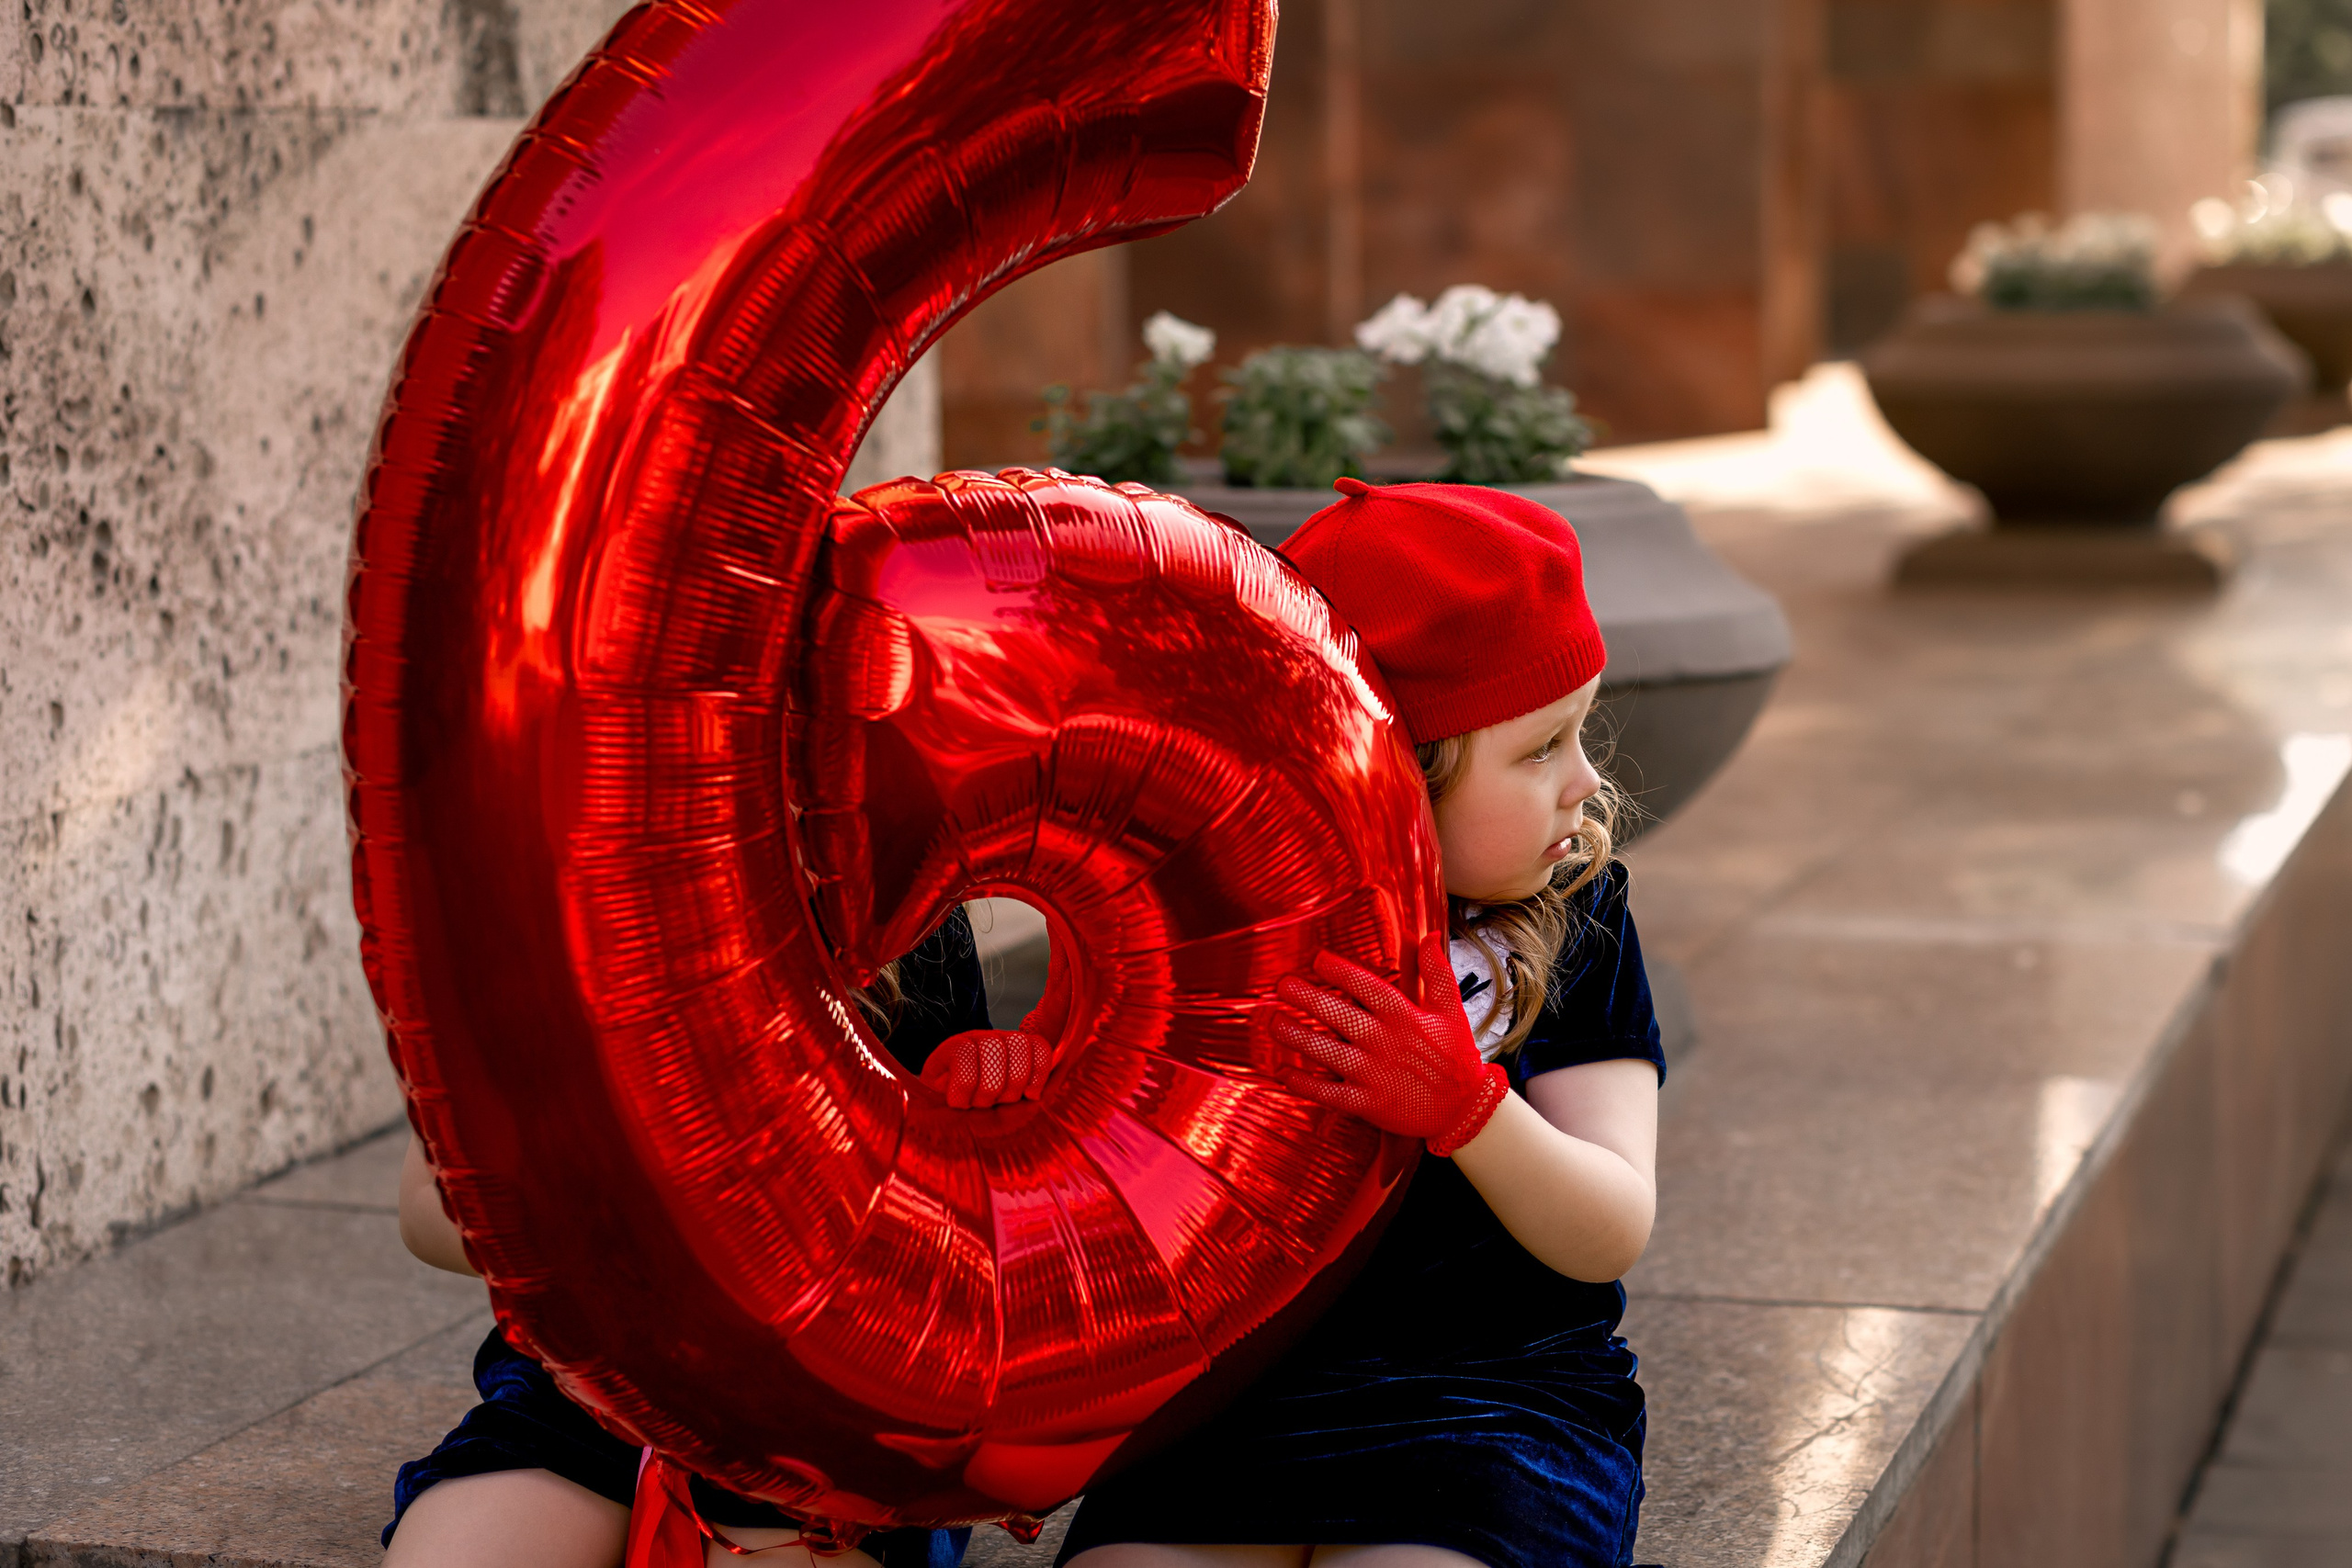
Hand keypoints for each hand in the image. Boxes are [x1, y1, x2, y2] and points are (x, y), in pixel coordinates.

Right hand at [922, 944, 1070, 1108]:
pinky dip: (963, 1088)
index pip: (1040, 1046)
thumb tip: (1047, 1097)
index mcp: (1019, 1052)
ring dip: (986, 1089)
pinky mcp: (950, 1047)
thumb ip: (1031, 1097)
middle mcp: (999, 1040)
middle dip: (1011, 1086)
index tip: (1031, 1096)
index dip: (1039, 1073)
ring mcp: (974, 1039)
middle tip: (996, 1104)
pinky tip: (959, 1102)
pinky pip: (964, 1058)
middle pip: (1019, 1047)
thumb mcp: (1010, 1107)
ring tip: (976, 1104)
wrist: (936, 1116)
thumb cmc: (980, 1115)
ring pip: (993, 1050)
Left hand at [1264, 932, 1508, 1156]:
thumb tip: (1428, 934)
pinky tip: (1283, 1071)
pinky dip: (1305, 1084)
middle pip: (1341, 1016)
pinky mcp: (1368, 1103)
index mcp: (1405, 1017)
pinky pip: (1330, 1093)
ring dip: (1299, 1037)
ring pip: (1329, 1053)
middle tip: (1281, 984)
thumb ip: (1437, 971)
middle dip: (1308, 999)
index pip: (1368, 987)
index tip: (1317, 959)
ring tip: (1273, 1022)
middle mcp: (1387, 1043)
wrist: (1465, 1109)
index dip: (1340, 972)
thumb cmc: (1456, 1055)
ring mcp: (1375, 1075)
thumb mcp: (1451, 1010)